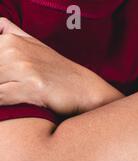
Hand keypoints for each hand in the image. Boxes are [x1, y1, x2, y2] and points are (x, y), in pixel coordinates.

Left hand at [0, 18, 120, 113]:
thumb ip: (12, 32)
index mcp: (11, 40)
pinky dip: (3, 103)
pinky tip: (15, 104)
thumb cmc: (58, 71)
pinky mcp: (32, 87)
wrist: (84, 89)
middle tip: (12, 86)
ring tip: (16, 94)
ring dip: (1, 91)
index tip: (6, 78)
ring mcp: (24, 67)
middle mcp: (15, 50)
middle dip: (0, 81)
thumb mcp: (34, 45)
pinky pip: (1, 97)